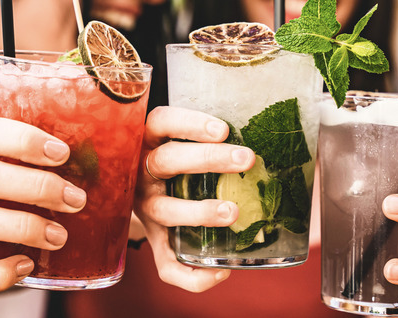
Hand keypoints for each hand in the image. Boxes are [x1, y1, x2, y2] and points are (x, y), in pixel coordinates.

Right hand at [134, 106, 254, 292]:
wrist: (133, 189)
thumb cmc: (175, 157)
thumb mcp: (179, 139)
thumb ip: (210, 138)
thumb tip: (265, 135)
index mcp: (149, 140)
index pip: (162, 122)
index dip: (190, 124)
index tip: (223, 129)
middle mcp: (142, 173)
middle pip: (167, 161)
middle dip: (208, 159)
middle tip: (246, 158)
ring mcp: (145, 208)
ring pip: (164, 210)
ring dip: (199, 212)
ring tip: (232, 211)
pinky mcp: (154, 240)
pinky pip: (165, 265)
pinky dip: (191, 275)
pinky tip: (222, 272)